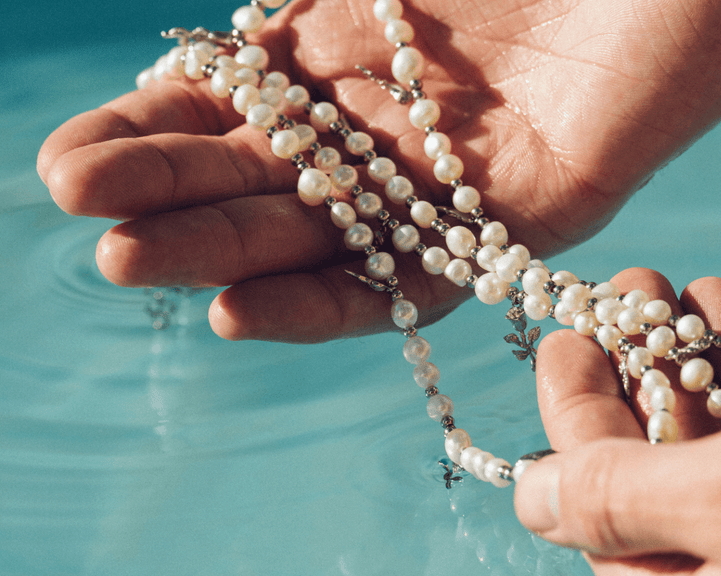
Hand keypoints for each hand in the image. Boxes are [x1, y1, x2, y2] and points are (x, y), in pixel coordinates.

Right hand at [37, 0, 720, 341]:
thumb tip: (229, 6)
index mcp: (366, 34)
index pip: (242, 98)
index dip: (160, 126)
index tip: (76, 154)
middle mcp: (406, 113)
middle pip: (271, 171)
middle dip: (171, 190)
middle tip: (84, 211)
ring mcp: (465, 170)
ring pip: (330, 232)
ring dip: (226, 249)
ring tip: (130, 262)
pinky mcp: (534, 213)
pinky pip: (424, 274)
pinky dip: (338, 298)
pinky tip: (242, 307)